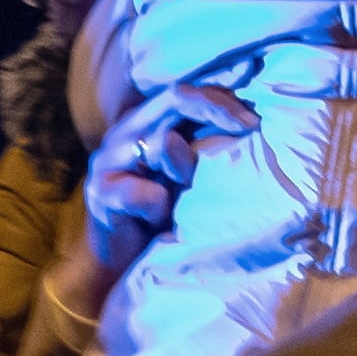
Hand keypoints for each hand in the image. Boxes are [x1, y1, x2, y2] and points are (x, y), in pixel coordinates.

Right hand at [44, 79, 259, 316]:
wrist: (121, 265)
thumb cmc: (164, 218)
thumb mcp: (189, 177)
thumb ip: (205, 149)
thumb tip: (252, 123)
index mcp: (147, 123)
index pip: (186, 90)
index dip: (222, 96)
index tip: (256, 118)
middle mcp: (126, 132)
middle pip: (175, 97)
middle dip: (219, 108)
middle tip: (251, 125)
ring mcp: (109, 159)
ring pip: (162, 143)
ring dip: (187, 170)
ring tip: (184, 198)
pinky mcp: (100, 192)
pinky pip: (148, 194)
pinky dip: (161, 211)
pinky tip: (156, 225)